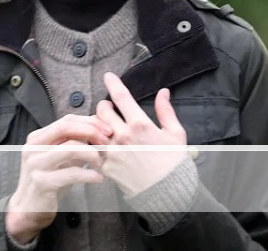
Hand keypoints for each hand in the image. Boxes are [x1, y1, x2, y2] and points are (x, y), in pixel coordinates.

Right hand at [5, 115, 104, 245]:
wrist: (29, 208)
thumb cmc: (49, 180)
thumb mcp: (62, 157)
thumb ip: (76, 142)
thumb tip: (99, 126)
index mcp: (38, 138)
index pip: (67, 120)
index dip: (90, 122)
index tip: (107, 129)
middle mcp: (33, 147)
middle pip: (66, 128)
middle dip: (91, 131)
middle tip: (107, 141)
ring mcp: (36, 164)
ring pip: (70, 148)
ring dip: (92, 153)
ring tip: (102, 162)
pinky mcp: (42, 182)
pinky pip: (72, 173)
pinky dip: (89, 174)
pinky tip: (99, 178)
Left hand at [92, 72, 190, 197]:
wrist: (166, 191)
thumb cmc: (173, 162)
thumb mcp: (175, 133)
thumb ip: (166, 110)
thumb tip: (163, 92)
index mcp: (140, 124)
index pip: (121, 97)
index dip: (113, 83)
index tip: (108, 76)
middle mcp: (122, 135)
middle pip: (102, 110)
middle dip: (104, 106)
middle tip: (109, 109)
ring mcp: (112, 151)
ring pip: (93, 128)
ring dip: (96, 124)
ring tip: (103, 126)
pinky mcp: (106, 166)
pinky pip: (92, 149)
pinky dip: (93, 144)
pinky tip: (99, 144)